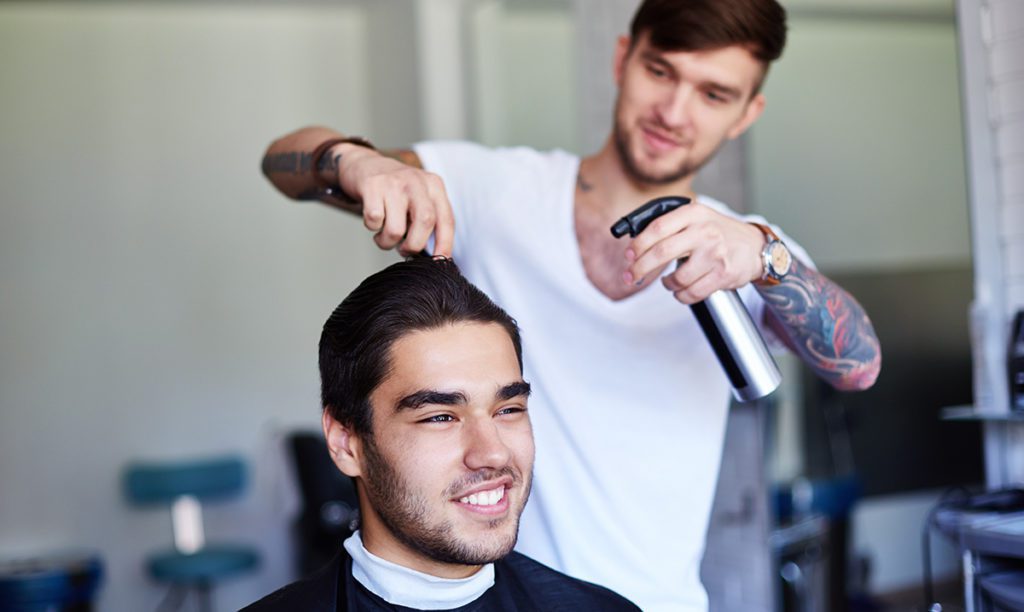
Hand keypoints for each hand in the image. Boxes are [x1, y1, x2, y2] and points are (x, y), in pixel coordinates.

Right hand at [335, 145, 454, 256]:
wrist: (363, 163)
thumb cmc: (395, 190)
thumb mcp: (419, 196)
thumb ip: (428, 219)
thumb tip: (434, 256)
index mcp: (433, 185)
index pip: (446, 219)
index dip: (445, 244)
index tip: (440, 263)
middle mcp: (416, 181)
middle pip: (425, 222)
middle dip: (414, 245)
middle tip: (403, 250)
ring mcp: (394, 183)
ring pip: (396, 229)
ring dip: (387, 242)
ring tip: (383, 236)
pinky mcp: (372, 186)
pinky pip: (374, 221)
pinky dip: (372, 228)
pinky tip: (373, 220)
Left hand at [624, 202, 763, 303]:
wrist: (755, 247)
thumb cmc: (720, 233)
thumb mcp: (698, 218)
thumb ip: (671, 225)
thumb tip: (635, 245)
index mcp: (694, 214)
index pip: (657, 228)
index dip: (638, 244)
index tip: (628, 256)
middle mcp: (705, 231)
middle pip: (661, 252)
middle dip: (640, 268)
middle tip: (630, 276)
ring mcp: (715, 253)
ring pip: (676, 278)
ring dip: (667, 284)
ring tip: (669, 282)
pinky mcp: (723, 274)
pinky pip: (691, 293)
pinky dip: (681, 295)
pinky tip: (682, 290)